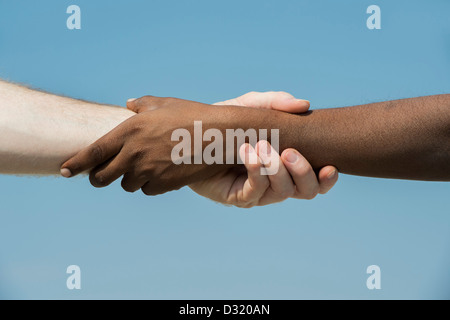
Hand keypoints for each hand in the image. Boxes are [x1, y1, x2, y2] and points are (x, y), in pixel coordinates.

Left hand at [61, 97, 241, 194]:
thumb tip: (128, 104)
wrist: (218, 136)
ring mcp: (149, 171)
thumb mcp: (164, 103)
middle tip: (103, 174)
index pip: (93, 153)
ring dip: (130, 179)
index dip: (76, 164)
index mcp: (130, 131)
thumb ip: (141, 104)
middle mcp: (134, 153)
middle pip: (102, 177)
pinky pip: (147, 190)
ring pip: (126, 185)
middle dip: (99, 178)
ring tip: (144, 167)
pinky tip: (162, 172)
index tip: (65, 171)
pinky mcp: (164, 184)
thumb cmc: (192, 115)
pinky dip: (150, 184)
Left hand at [189, 92, 338, 206]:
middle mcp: (277, 182)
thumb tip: (304, 105)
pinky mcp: (239, 197)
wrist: (192, 137)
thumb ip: (275, 103)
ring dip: (277, 169)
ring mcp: (259, 192)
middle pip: (307, 191)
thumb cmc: (227, 124)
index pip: (317, 180)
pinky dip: (256, 170)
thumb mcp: (251, 107)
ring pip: (283, 193)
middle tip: (289, 151)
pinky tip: (246, 152)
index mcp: (287, 165)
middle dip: (303, 172)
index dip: (328, 180)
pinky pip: (256, 192)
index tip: (331, 166)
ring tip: (261, 145)